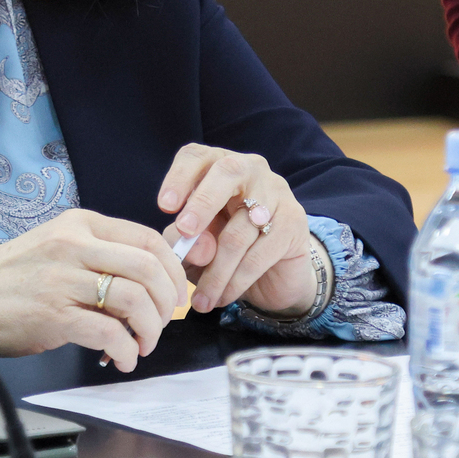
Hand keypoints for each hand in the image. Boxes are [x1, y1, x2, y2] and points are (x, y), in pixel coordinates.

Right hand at [0, 209, 185, 371]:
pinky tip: (118, 358)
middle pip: (149, 268)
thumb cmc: (11, 277)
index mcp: (79, 224)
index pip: (148, 238)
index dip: (174, 271)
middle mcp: (73, 245)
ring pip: (135, 300)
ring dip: (150, 331)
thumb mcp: (57, 246)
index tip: (177, 295)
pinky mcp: (53, 315)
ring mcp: (62, 279)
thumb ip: (98, 254)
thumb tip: (153, 282)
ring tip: (139, 345)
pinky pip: (110, 333)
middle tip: (162, 325)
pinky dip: (125, 351)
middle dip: (168, 304)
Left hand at [157, 144, 314, 317]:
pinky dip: (237, 280)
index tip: (164, 206)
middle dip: (202, 203)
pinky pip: (260, 253)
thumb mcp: (194, 243)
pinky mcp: (294, 222)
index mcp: (217, 165)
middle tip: (185, 232)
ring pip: (240, 228)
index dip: (179, 177)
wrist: (275, 274)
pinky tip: (223, 297)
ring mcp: (276, 192)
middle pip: (226, 173)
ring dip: (217, 271)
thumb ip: (184, 240)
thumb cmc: (223, 247)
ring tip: (201, 300)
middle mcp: (249, 169)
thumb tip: (192, 245)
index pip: (196, 157)